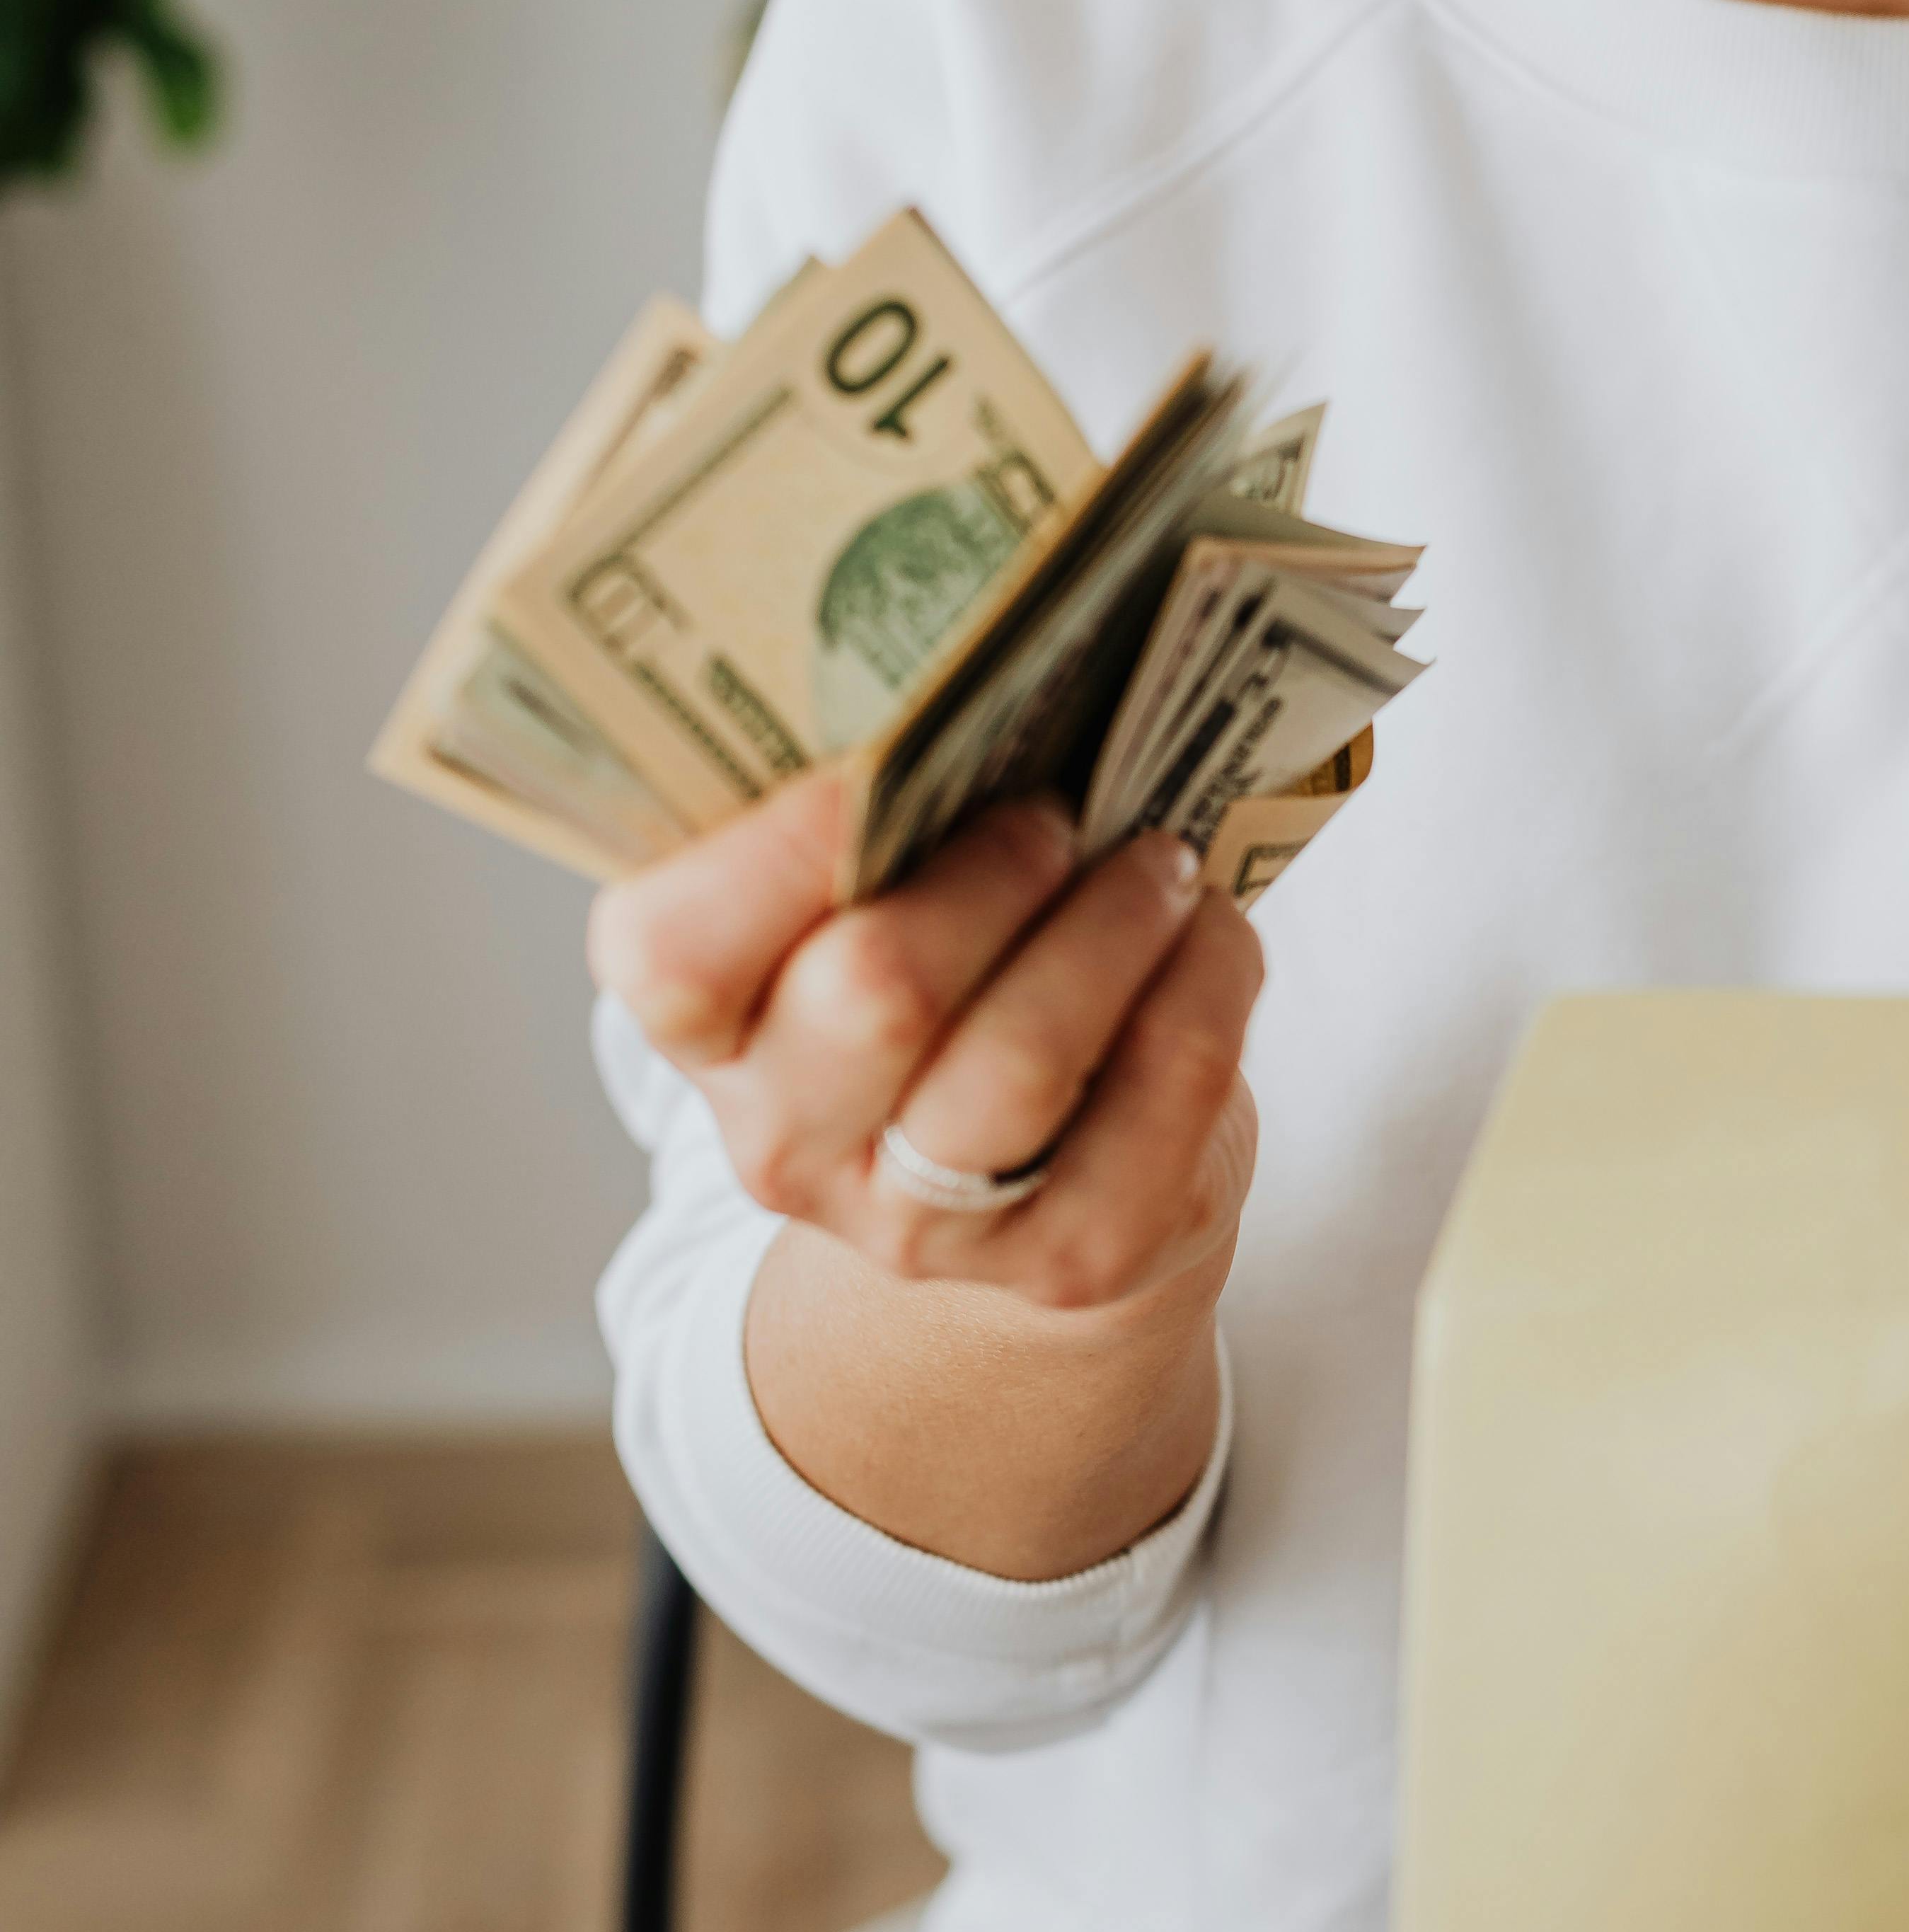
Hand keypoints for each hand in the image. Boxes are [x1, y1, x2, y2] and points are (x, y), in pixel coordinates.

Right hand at [589, 765, 1264, 1317]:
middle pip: (874, 992)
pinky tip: (1211, 933)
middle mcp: (788, 1145)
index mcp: (708, 1037)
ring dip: (1110, 927)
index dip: (786, 842)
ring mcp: (925, 1224)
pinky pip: (1154, 1101)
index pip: (675, 955)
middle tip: (1056, 811)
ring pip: (1021, 1060)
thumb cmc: (948, 980)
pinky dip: (1203, 991)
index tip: (895, 750)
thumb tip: (968, 674)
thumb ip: (872, 821)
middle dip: (990, 873)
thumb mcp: (862, 909)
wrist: (1038, 1181)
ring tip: (1159, 863)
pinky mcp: (1073, 1258)